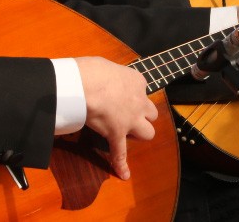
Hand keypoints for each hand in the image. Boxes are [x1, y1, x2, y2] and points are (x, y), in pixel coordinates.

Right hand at [76, 56, 156, 179]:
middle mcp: (139, 101)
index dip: (132, 94)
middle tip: (128, 114)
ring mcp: (130, 120)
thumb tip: (100, 77)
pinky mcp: (117, 134)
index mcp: (137, 81)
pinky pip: (120, 153)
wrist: (86, 85)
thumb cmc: (92, 70)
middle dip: (143, 115)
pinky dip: (121, 164)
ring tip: (129, 133)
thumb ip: (110, 75)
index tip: (120, 94)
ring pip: (148, 132)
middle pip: (151, 113)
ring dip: (140, 133)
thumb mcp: (106, 65)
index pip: (141, 90)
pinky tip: (124, 174)